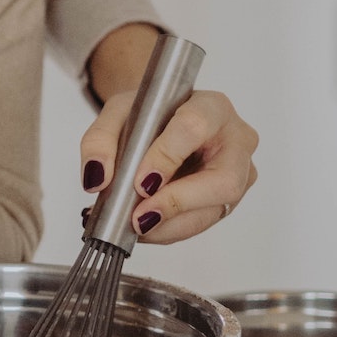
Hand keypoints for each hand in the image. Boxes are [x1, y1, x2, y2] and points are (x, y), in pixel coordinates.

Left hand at [80, 89, 257, 243]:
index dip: (167, 156)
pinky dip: (168, 230)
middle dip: (177, 202)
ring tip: (132, 226)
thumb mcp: (118, 113)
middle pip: (223, 180)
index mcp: (213, 106)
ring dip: (169, 225)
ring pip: (213, 210)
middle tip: (139, 217)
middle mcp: (236, 141)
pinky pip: (200, 224)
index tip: (140, 181)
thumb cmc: (150, 114)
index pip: (195, 127)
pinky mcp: (227, 202)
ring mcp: (239, 175)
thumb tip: (97, 178)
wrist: (162, 125)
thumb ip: (100, 139)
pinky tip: (143, 227)